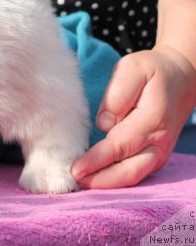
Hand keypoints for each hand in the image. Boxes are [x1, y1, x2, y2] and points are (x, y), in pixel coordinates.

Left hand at [72, 45, 195, 188]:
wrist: (181, 78)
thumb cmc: (152, 71)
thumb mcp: (132, 69)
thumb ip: (117, 94)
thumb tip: (104, 123)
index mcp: (151, 119)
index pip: (119, 146)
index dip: (97, 160)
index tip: (76, 169)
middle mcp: (159, 141)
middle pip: (129, 171)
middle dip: (100, 181)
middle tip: (74, 182)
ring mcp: (160, 151)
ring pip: (134, 176)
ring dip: (108, 184)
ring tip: (81, 184)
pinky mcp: (156, 155)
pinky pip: (137, 173)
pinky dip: (118, 180)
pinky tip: (97, 179)